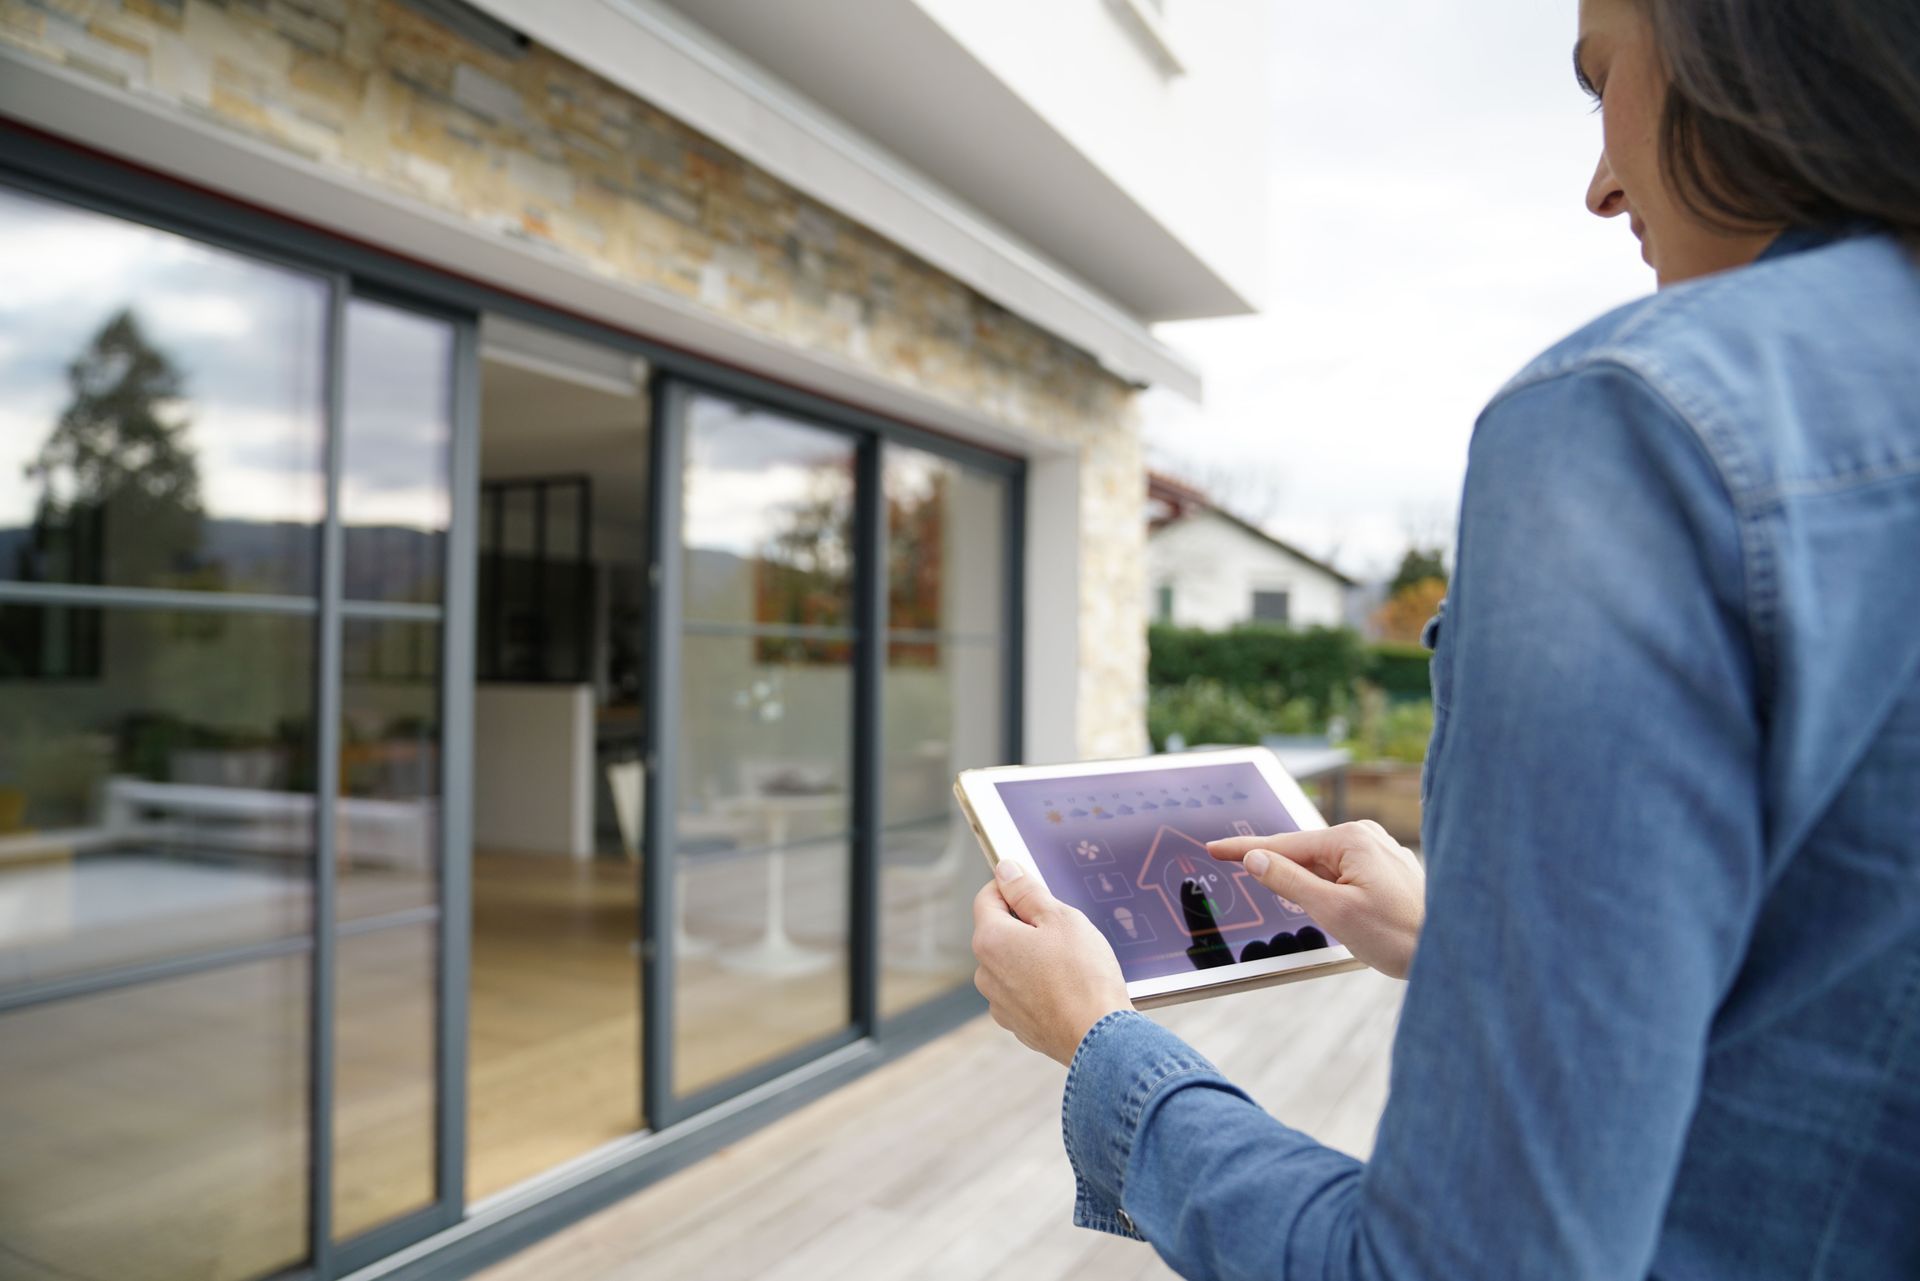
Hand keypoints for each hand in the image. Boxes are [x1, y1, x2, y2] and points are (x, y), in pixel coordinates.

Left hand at [972, 861, 1132, 1065]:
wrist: (1100, 1040)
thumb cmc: (1084, 976)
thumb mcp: (1060, 918)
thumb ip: (1027, 891)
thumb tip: (1005, 870)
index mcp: (991, 941)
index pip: (988, 897)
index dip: (1012, 886)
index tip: (1036, 889)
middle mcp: (986, 973)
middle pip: (1000, 931)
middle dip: (1027, 924)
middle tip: (1064, 930)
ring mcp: (1000, 1003)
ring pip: (1012, 964)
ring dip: (1033, 956)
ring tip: (1070, 963)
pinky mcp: (1017, 1024)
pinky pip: (1023, 992)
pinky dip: (1040, 985)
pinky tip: (1068, 988)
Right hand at [1207, 821, 1425, 978]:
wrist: (1456, 952)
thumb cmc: (1400, 935)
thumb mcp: (1333, 912)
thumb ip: (1289, 882)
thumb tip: (1256, 859)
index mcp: (1351, 839)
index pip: (1284, 844)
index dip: (1245, 850)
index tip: (1213, 847)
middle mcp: (1366, 836)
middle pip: (1304, 855)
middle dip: (1285, 877)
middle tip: (1278, 897)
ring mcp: (1379, 851)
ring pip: (1325, 869)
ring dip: (1314, 892)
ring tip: (1339, 923)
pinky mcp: (1388, 870)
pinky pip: (1344, 876)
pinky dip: (1331, 893)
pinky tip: (1344, 915)